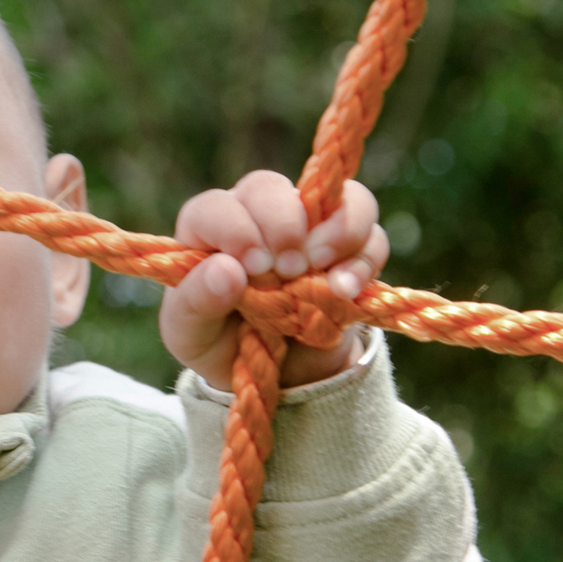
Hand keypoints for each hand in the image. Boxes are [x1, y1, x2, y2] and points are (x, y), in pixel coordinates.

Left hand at [160, 171, 386, 390]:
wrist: (268, 373)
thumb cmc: (217, 340)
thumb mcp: (191, 333)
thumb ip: (197, 303)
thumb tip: (225, 271)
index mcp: (207, 229)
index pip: (215, 206)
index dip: (235, 228)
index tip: (251, 267)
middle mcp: (256, 215)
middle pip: (270, 188)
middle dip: (283, 223)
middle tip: (287, 268)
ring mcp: (309, 228)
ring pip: (336, 197)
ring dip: (337, 230)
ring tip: (323, 273)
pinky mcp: (348, 251)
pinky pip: (371, 236)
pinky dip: (364, 259)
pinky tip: (345, 290)